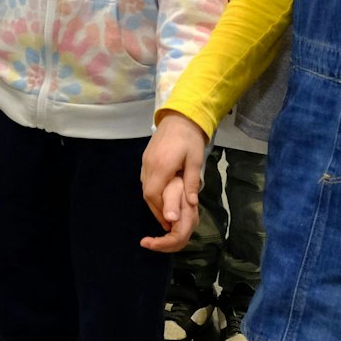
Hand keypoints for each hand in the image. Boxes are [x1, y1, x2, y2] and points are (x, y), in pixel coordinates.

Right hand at [140, 110, 208, 251]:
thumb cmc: (190, 139)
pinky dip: (152, 191)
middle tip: (168, 223)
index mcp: (161, 166)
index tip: (169, 222)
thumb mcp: (195, 161)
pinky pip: (146, 180)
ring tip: (166, 212)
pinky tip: (162, 196)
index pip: (153, 194)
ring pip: (145, 187)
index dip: (160, 210)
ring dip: (154, 201)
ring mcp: (145, 162)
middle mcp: (149, 166)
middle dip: (156, 210)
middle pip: (147, 193)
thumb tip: (191, 204)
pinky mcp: (145, 159)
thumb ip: (192, 182)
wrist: (179, 118)